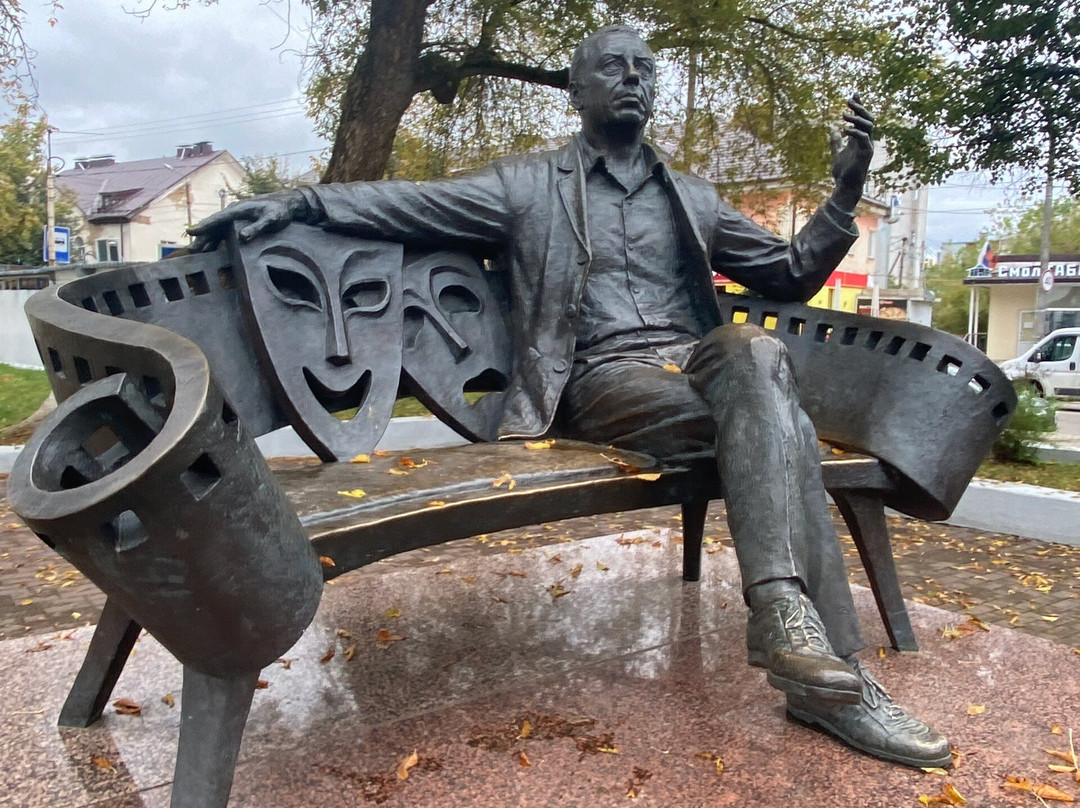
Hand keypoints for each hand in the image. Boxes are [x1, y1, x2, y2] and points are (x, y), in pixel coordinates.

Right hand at [187, 193, 306, 252]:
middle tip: (192, 249)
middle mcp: (234, 212)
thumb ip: (257, 228)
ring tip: (197, 251)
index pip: (218, 219)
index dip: (204, 226)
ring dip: (207, 239)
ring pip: (217, 229)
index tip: (191, 231)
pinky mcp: (239, 222)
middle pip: (214, 225)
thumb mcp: (271, 219)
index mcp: (239, 210)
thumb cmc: (280, 211)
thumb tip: (243, 237)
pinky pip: (224, 231)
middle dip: (202, 236)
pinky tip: (211, 249)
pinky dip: (216, 239)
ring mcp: (236, 217)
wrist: (287, 204)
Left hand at [829, 94, 873, 213]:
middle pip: (868, 118)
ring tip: (844, 115)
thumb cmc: (842, 172)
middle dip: (860, 108)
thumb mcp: (836, 153)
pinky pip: (864, 138)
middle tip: (850, 100)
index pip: (862, 118)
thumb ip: (836, 142)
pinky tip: (844, 130)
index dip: (859, 106)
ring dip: (857, 118)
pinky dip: (855, 132)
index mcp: (859, 139)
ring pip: (868, 126)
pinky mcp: (866, 153)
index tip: (854, 94)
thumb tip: (833, 130)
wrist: (845, 186)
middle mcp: (866, 141)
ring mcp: (867, 146)